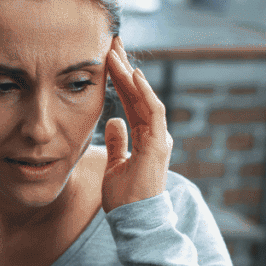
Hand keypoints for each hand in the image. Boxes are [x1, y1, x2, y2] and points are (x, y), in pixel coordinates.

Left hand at [102, 36, 173, 212]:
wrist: (135, 221)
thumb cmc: (126, 199)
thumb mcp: (115, 166)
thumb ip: (117, 143)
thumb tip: (113, 122)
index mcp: (145, 137)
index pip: (131, 101)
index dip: (119, 80)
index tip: (106, 60)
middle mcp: (155, 134)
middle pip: (138, 94)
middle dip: (124, 68)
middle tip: (111, 44)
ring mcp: (158, 138)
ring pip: (144, 98)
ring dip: (130, 75)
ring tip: (116, 53)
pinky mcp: (158, 145)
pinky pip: (153, 112)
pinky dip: (144, 93)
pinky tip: (133, 76)